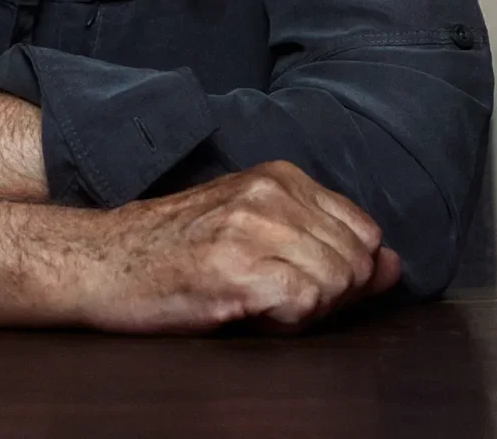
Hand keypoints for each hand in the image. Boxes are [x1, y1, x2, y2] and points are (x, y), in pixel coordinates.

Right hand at [75, 160, 400, 332]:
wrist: (102, 260)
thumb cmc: (175, 248)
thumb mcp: (253, 226)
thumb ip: (326, 241)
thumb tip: (393, 264)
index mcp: (279, 175)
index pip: (364, 231)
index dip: (342, 271)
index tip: (296, 277)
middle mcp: (270, 192)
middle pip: (355, 262)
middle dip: (326, 294)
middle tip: (270, 294)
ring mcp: (253, 228)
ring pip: (336, 284)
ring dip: (303, 310)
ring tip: (254, 300)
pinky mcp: (236, 270)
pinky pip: (304, 306)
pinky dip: (284, 321)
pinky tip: (245, 309)